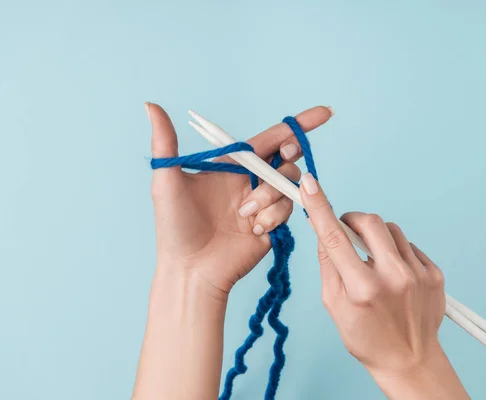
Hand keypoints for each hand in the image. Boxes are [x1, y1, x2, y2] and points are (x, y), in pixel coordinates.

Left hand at [148, 103, 332, 297]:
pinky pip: (287, 210)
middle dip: (287, 157)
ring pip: (288, 184)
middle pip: (286, 158)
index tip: (325, 113)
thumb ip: (165, 143)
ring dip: (268, 196)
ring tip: (244, 215)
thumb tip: (151, 105)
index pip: (270, 137)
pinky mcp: (273, 225)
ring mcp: (264, 203)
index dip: (299, 125)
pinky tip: (252, 230)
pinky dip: (272, 217)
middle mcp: (251, 180)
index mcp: (232, 165)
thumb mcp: (166, 181)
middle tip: (273, 165)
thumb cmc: (174, 226)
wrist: (190, 269)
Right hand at [299, 173, 468, 399]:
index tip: (310, 184)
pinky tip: (394, 274)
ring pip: (392, 231)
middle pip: (370, 222)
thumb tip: (323, 231)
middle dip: (354, 220)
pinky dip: (396, 252)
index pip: (334, 238)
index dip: (319, 207)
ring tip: (374, 262)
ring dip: (376, 237)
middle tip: (347, 231)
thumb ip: (328, 266)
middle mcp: (393, 277)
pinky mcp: (434, 274)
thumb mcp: (334, 306)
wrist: (410, 360)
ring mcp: (418, 274)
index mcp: (362, 289)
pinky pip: (410, 246)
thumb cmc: (367, 338)